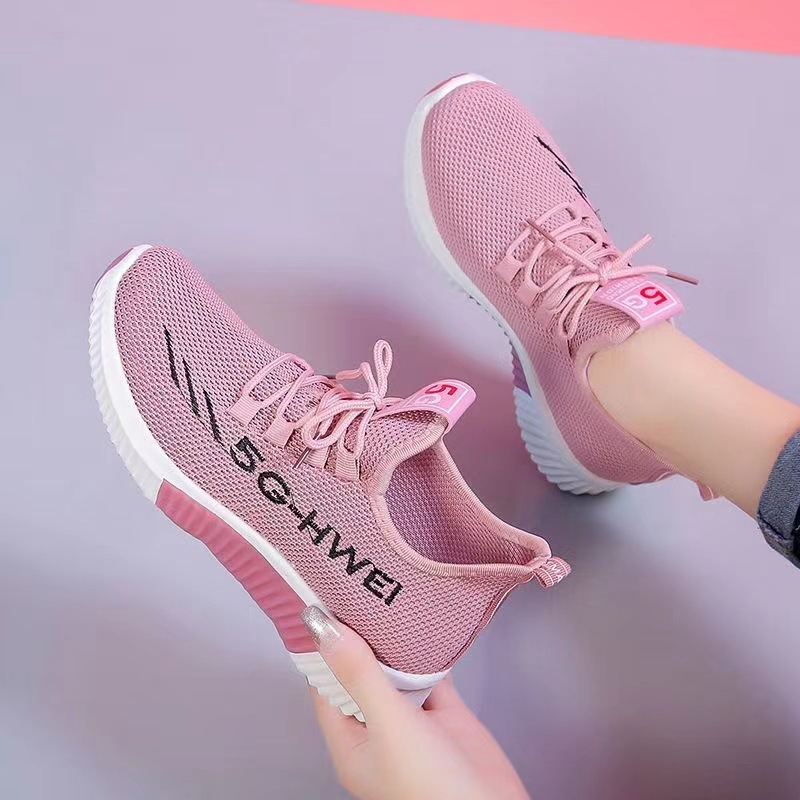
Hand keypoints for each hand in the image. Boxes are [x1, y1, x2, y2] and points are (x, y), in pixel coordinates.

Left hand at [301, 606, 531, 799]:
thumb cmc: (430, 785)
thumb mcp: (389, 725)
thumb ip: (360, 675)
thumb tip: (322, 628)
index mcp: (351, 743)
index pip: (326, 687)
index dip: (324, 648)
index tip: (324, 603)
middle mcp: (378, 731)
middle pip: (361, 677)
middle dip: (361, 639)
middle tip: (360, 590)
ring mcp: (413, 724)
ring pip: (397, 675)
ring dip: (395, 644)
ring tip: (389, 598)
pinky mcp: (446, 716)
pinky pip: (432, 677)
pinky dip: (430, 654)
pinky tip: (427, 625)